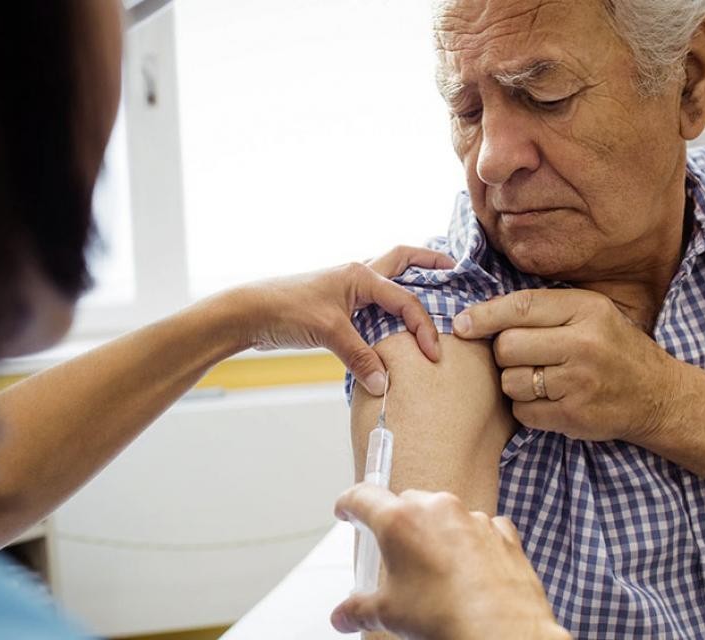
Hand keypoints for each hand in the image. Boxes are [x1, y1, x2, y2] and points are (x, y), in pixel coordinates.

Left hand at [242, 246, 453, 395]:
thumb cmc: (285, 310)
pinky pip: (373, 302)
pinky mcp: (337, 306)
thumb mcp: (329, 333)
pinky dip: (389, 307)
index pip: (405, 300)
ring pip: (388, 278)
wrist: (249, 313)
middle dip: (429, 262)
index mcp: (361, 275)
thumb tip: (384, 385)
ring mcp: (347, 289)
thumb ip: (360, 358)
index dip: (424, 328)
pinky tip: (396, 322)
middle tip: (454, 268)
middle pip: (402, 260)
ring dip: (410, 281)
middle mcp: (357, 275)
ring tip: (434, 288)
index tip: (434, 354)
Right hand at [330, 484, 568, 639]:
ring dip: (436, 533)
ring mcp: (472, 517)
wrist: (502, 631)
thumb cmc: (445, 617)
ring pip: (444, 514)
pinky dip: (472, 542)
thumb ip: (360, 609)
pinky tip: (470, 571)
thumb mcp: (389, 614)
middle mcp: (436, 508)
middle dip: (397, 524)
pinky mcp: (501, 532)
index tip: (347, 509)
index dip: (349, 503)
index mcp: (400, 520)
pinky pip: (480, 527)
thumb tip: (345, 616)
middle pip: (406, 503)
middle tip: (394, 554)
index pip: (363, 497)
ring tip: (435, 571)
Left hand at [453, 289, 681, 442]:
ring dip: (515, 382)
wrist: (657, 396)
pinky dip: (527, 408)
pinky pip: (522, 411)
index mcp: (586, 309)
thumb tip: (480, 312)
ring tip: (540, 379)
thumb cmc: (613, 349)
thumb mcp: (589, 314)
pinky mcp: (574, 416)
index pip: (521, 307)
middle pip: (507, 346)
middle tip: (523, 357)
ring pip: (510, 381)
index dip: (484, 316)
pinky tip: (548, 400)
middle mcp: (583, 344)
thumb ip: (543, 309)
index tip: (462, 324)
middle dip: (504, 353)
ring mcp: (579, 383)